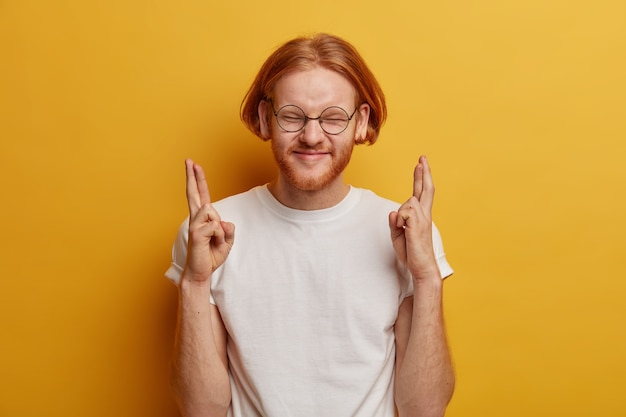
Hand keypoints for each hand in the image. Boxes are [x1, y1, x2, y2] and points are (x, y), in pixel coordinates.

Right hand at [183, 159, 234, 282]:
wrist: (201, 272)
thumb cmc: (211, 255)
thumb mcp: (227, 240)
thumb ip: (228, 229)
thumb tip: (222, 221)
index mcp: (203, 218)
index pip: (201, 195)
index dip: (198, 179)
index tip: (193, 165)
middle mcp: (196, 218)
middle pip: (194, 193)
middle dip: (193, 176)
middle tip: (188, 160)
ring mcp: (194, 225)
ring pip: (212, 211)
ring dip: (220, 229)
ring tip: (216, 240)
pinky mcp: (196, 233)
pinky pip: (216, 226)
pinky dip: (220, 236)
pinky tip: (213, 244)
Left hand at [389, 156, 439, 279]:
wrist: (421, 268)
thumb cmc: (411, 253)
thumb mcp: (398, 235)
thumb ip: (395, 222)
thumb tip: (394, 212)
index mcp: (422, 216)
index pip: (422, 192)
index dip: (421, 177)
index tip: (421, 163)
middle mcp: (425, 215)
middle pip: (425, 189)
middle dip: (423, 173)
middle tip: (422, 157)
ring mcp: (423, 220)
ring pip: (407, 203)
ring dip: (401, 216)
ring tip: (404, 231)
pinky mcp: (418, 225)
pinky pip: (404, 213)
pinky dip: (400, 222)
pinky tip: (404, 232)